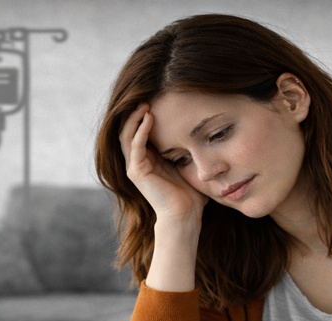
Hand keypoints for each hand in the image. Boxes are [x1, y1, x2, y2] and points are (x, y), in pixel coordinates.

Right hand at [119, 103, 207, 222]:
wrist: (185, 214)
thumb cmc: (190, 193)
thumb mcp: (187, 163)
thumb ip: (187, 148)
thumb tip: (204, 131)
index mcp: (147, 159)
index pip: (139, 131)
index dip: (143, 114)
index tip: (156, 98)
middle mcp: (137, 162)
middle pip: (128, 129)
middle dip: (135, 112)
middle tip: (146, 96)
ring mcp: (134, 167)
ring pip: (126, 135)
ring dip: (134, 117)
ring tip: (145, 103)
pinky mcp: (136, 172)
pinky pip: (135, 145)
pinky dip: (140, 130)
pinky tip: (149, 117)